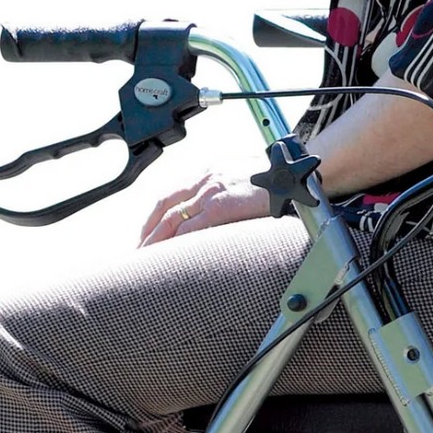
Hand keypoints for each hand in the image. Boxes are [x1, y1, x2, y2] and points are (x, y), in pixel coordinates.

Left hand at [137, 169, 272, 246]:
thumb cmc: (277, 180)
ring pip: (172, 219)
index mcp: (209, 172)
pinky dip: (176, 243)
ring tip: (147, 259)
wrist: (294, 173)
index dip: (155, 217)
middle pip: (164, 207)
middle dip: (148, 232)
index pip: (171, 196)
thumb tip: (221, 212)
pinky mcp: (221, 206)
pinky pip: (190, 228)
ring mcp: (211, 192)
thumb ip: (227, 191)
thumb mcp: (245, 177)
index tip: (148, 234)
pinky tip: (169, 257)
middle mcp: (205, 179)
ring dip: (156, 241)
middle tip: (138, 252)